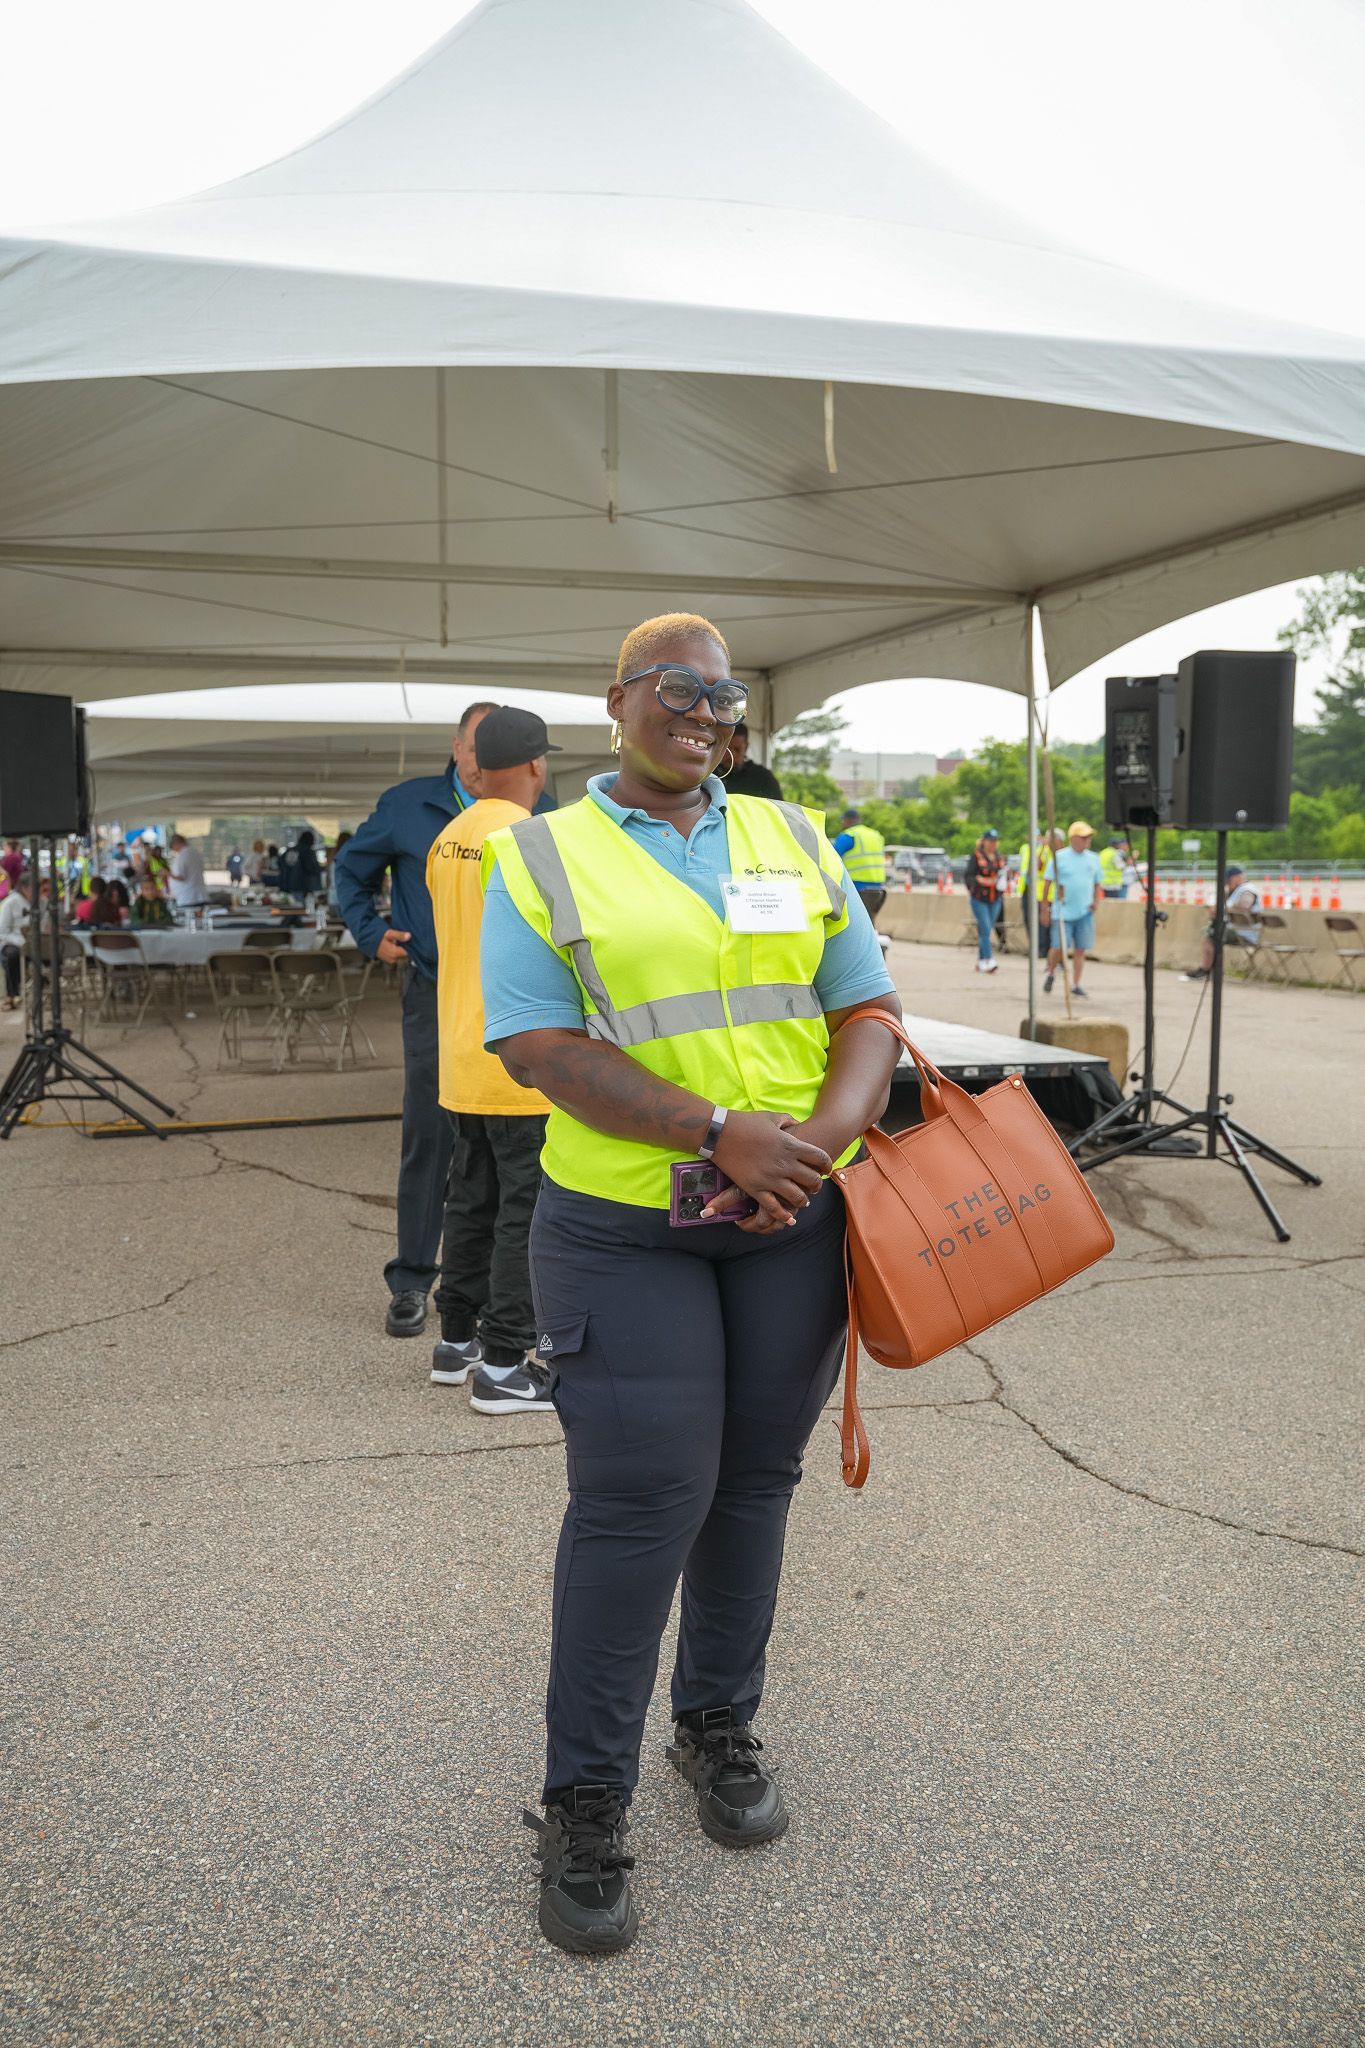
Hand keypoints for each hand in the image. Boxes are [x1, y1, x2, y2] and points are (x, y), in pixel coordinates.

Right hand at [376, 928, 410, 964]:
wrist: (369, 940)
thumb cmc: (379, 936)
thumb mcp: (390, 933)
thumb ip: (400, 935)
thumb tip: (409, 936)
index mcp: (394, 953)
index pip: (409, 953)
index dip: (412, 946)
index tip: (412, 940)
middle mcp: (393, 959)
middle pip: (405, 954)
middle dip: (407, 947)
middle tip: (405, 939)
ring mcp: (391, 960)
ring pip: (402, 955)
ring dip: (402, 949)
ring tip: (399, 941)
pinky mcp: (390, 960)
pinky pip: (398, 956)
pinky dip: (398, 951)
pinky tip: (396, 944)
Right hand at [706, 1110, 831, 1233]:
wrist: (719, 1133)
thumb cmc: (745, 1122)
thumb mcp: (772, 1117)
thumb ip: (788, 1121)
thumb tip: (796, 1124)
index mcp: (791, 1145)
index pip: (820, 1158)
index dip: (826, 1165)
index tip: (826, 1169)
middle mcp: (785, 1164)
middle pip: (812, 1180)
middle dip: (817, 1185)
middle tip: (815, 1186)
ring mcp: (771, 1178)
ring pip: (797, 1197)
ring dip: (803, 1200)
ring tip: (803, 1201)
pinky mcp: (756, 1189)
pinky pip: (774, 1207)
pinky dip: (783, 1215)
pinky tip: (788, 1218)